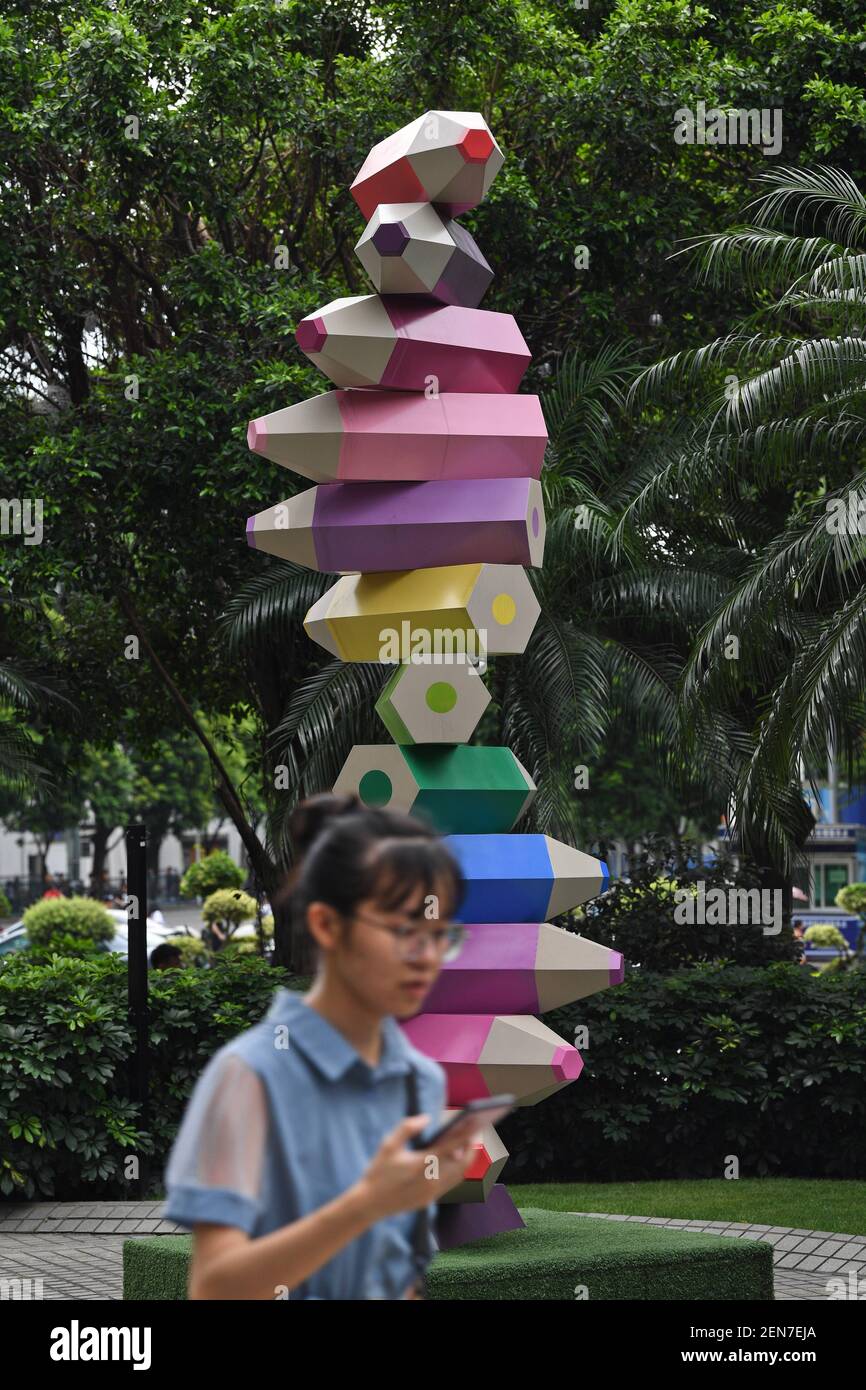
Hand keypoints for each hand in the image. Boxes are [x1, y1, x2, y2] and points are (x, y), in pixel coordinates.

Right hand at [356, 1114, 480, 1220]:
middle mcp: (432, 1179)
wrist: (370, 1203)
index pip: (452, 1146)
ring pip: (459, 1175)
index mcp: (423, 1163)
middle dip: (471, 1148)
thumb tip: (426, 1118)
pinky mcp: (430, 1200)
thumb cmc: (378, 1171)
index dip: (466, 1134)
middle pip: (462, 1163)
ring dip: (466, 1160)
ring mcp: (432, 1192)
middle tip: (474, 1134)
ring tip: (467, 1146)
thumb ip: (407, 1128)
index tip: (475, 1123)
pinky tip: (454, 1163)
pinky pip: (450, 1184)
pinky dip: (457, 1172)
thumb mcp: (388, 1145)